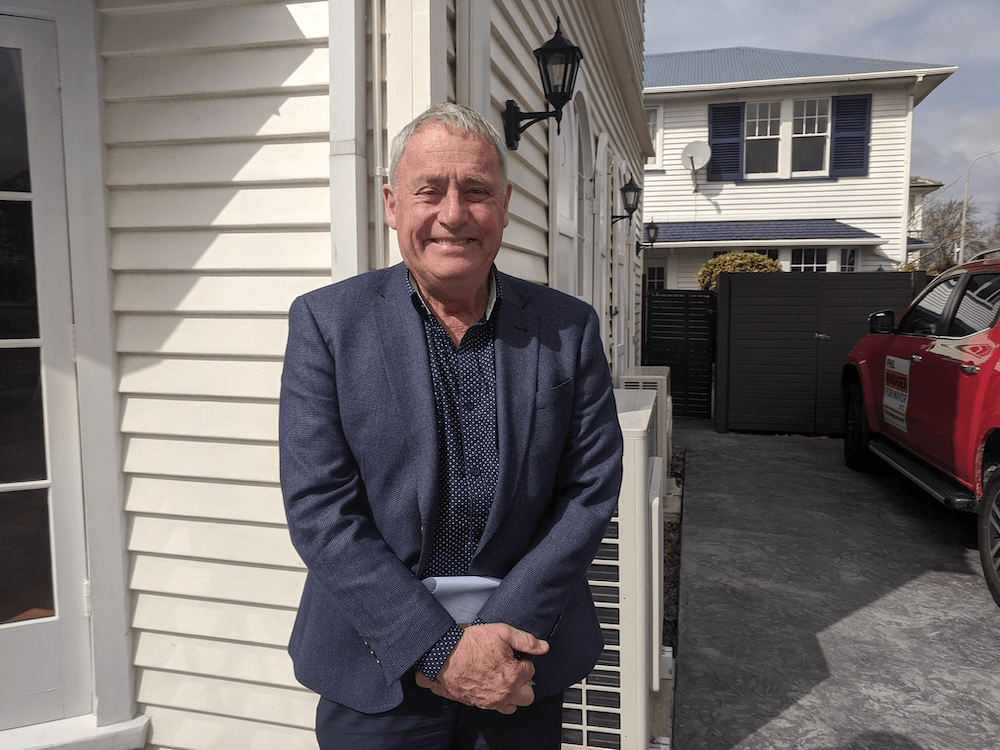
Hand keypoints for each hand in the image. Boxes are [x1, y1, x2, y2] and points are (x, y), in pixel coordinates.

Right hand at [415, 623, 548, 713]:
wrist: (444, 654)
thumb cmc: (470, 643)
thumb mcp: (502, 632)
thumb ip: (526, 641)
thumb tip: (543, 647)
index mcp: (514, 676)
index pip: (531, 670)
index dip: (523, 659)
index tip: (513, 654)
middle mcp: (504, 693)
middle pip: (528, 695)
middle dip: (523, 681)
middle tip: (513, 668)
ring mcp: (491, 701)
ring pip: (513, 705)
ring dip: (512, 694)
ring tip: (503, 678)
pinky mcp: (478, 704)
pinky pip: (495, 707)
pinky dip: (496, 698)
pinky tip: (490, 684)